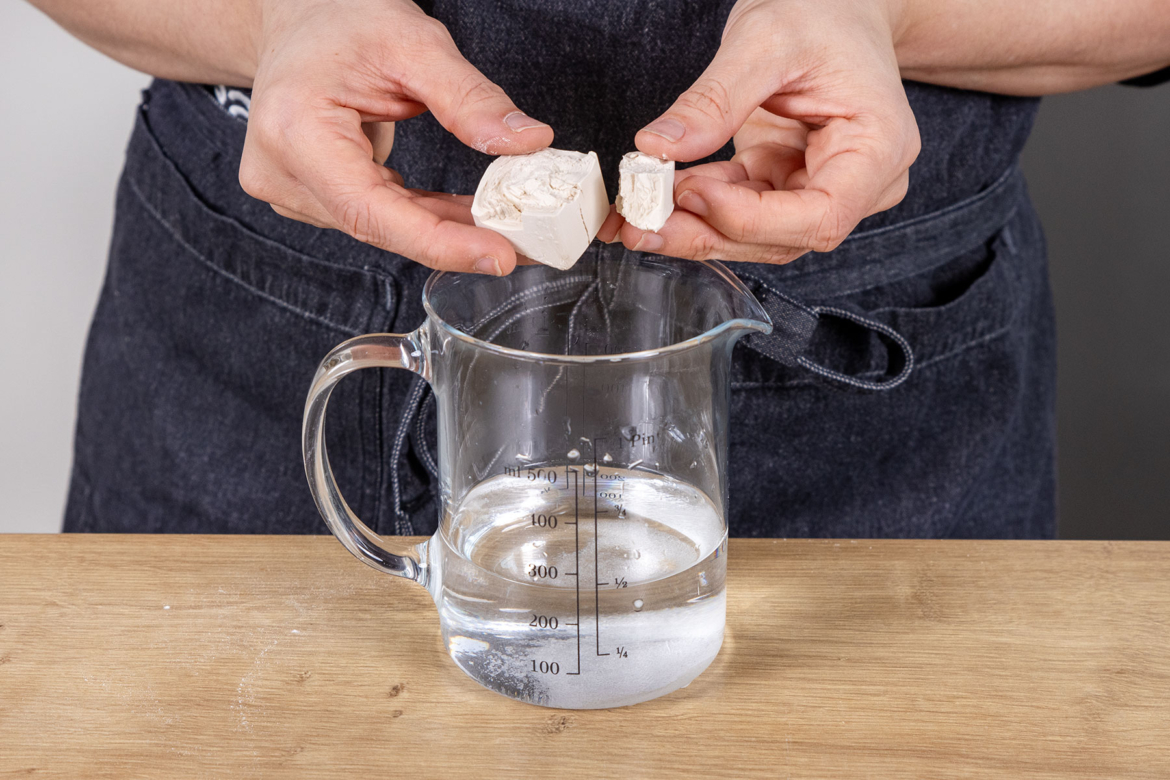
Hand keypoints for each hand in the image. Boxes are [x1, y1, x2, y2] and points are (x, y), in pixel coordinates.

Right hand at [239, 0, 553, 273]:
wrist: (299, 20)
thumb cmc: (342, 21)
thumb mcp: (414, 44)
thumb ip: (470, 97)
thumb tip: (527, 141)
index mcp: (295, 131)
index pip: (371, 211)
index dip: (439, 242)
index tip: (497, 255)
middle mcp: (283, 172)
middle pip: (380, 226)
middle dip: (454, 240)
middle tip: (522, 245)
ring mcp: (292, 190)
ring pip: (384, 227)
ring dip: (444, 227)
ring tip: (503, 224)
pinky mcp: (310, 196)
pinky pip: (379, 217)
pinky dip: (425, 216)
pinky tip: (467, 214)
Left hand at [622, 0, 920, 263]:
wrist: (836, 7)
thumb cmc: (823, 12)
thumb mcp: (766, 40)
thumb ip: (714, 99)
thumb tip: (658, 148)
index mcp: (878, 148)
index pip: (822, 215)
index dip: (753, 220)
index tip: (693, 194)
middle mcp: (859, 182)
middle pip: (783, 236)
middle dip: (708, 232)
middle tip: (642, 221)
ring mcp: (821, 187)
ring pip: (756, 235)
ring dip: (695, 227)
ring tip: (638, 213)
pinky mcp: (785, 183)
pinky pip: (740, 211)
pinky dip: (697, 207)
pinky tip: (657, 198)